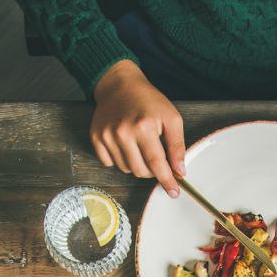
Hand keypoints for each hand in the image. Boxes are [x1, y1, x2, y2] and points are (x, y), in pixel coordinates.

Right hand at [91, 60, 185, 196]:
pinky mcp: (96, 137)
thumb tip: (179, 171)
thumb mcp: (171, 118)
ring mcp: (107, 135)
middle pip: (140, 171)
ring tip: (139, 145)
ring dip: (136, 164)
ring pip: (125, 169)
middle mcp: (123, 132)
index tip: (174, 192)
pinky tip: (124, 144)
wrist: (119, 84)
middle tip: (155, 156)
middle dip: (151, 170)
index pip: (157, 164)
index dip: (167, 180)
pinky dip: (119, 159)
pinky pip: (109, 163)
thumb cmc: (148, 100)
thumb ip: (177, 146)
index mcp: (143, 126)